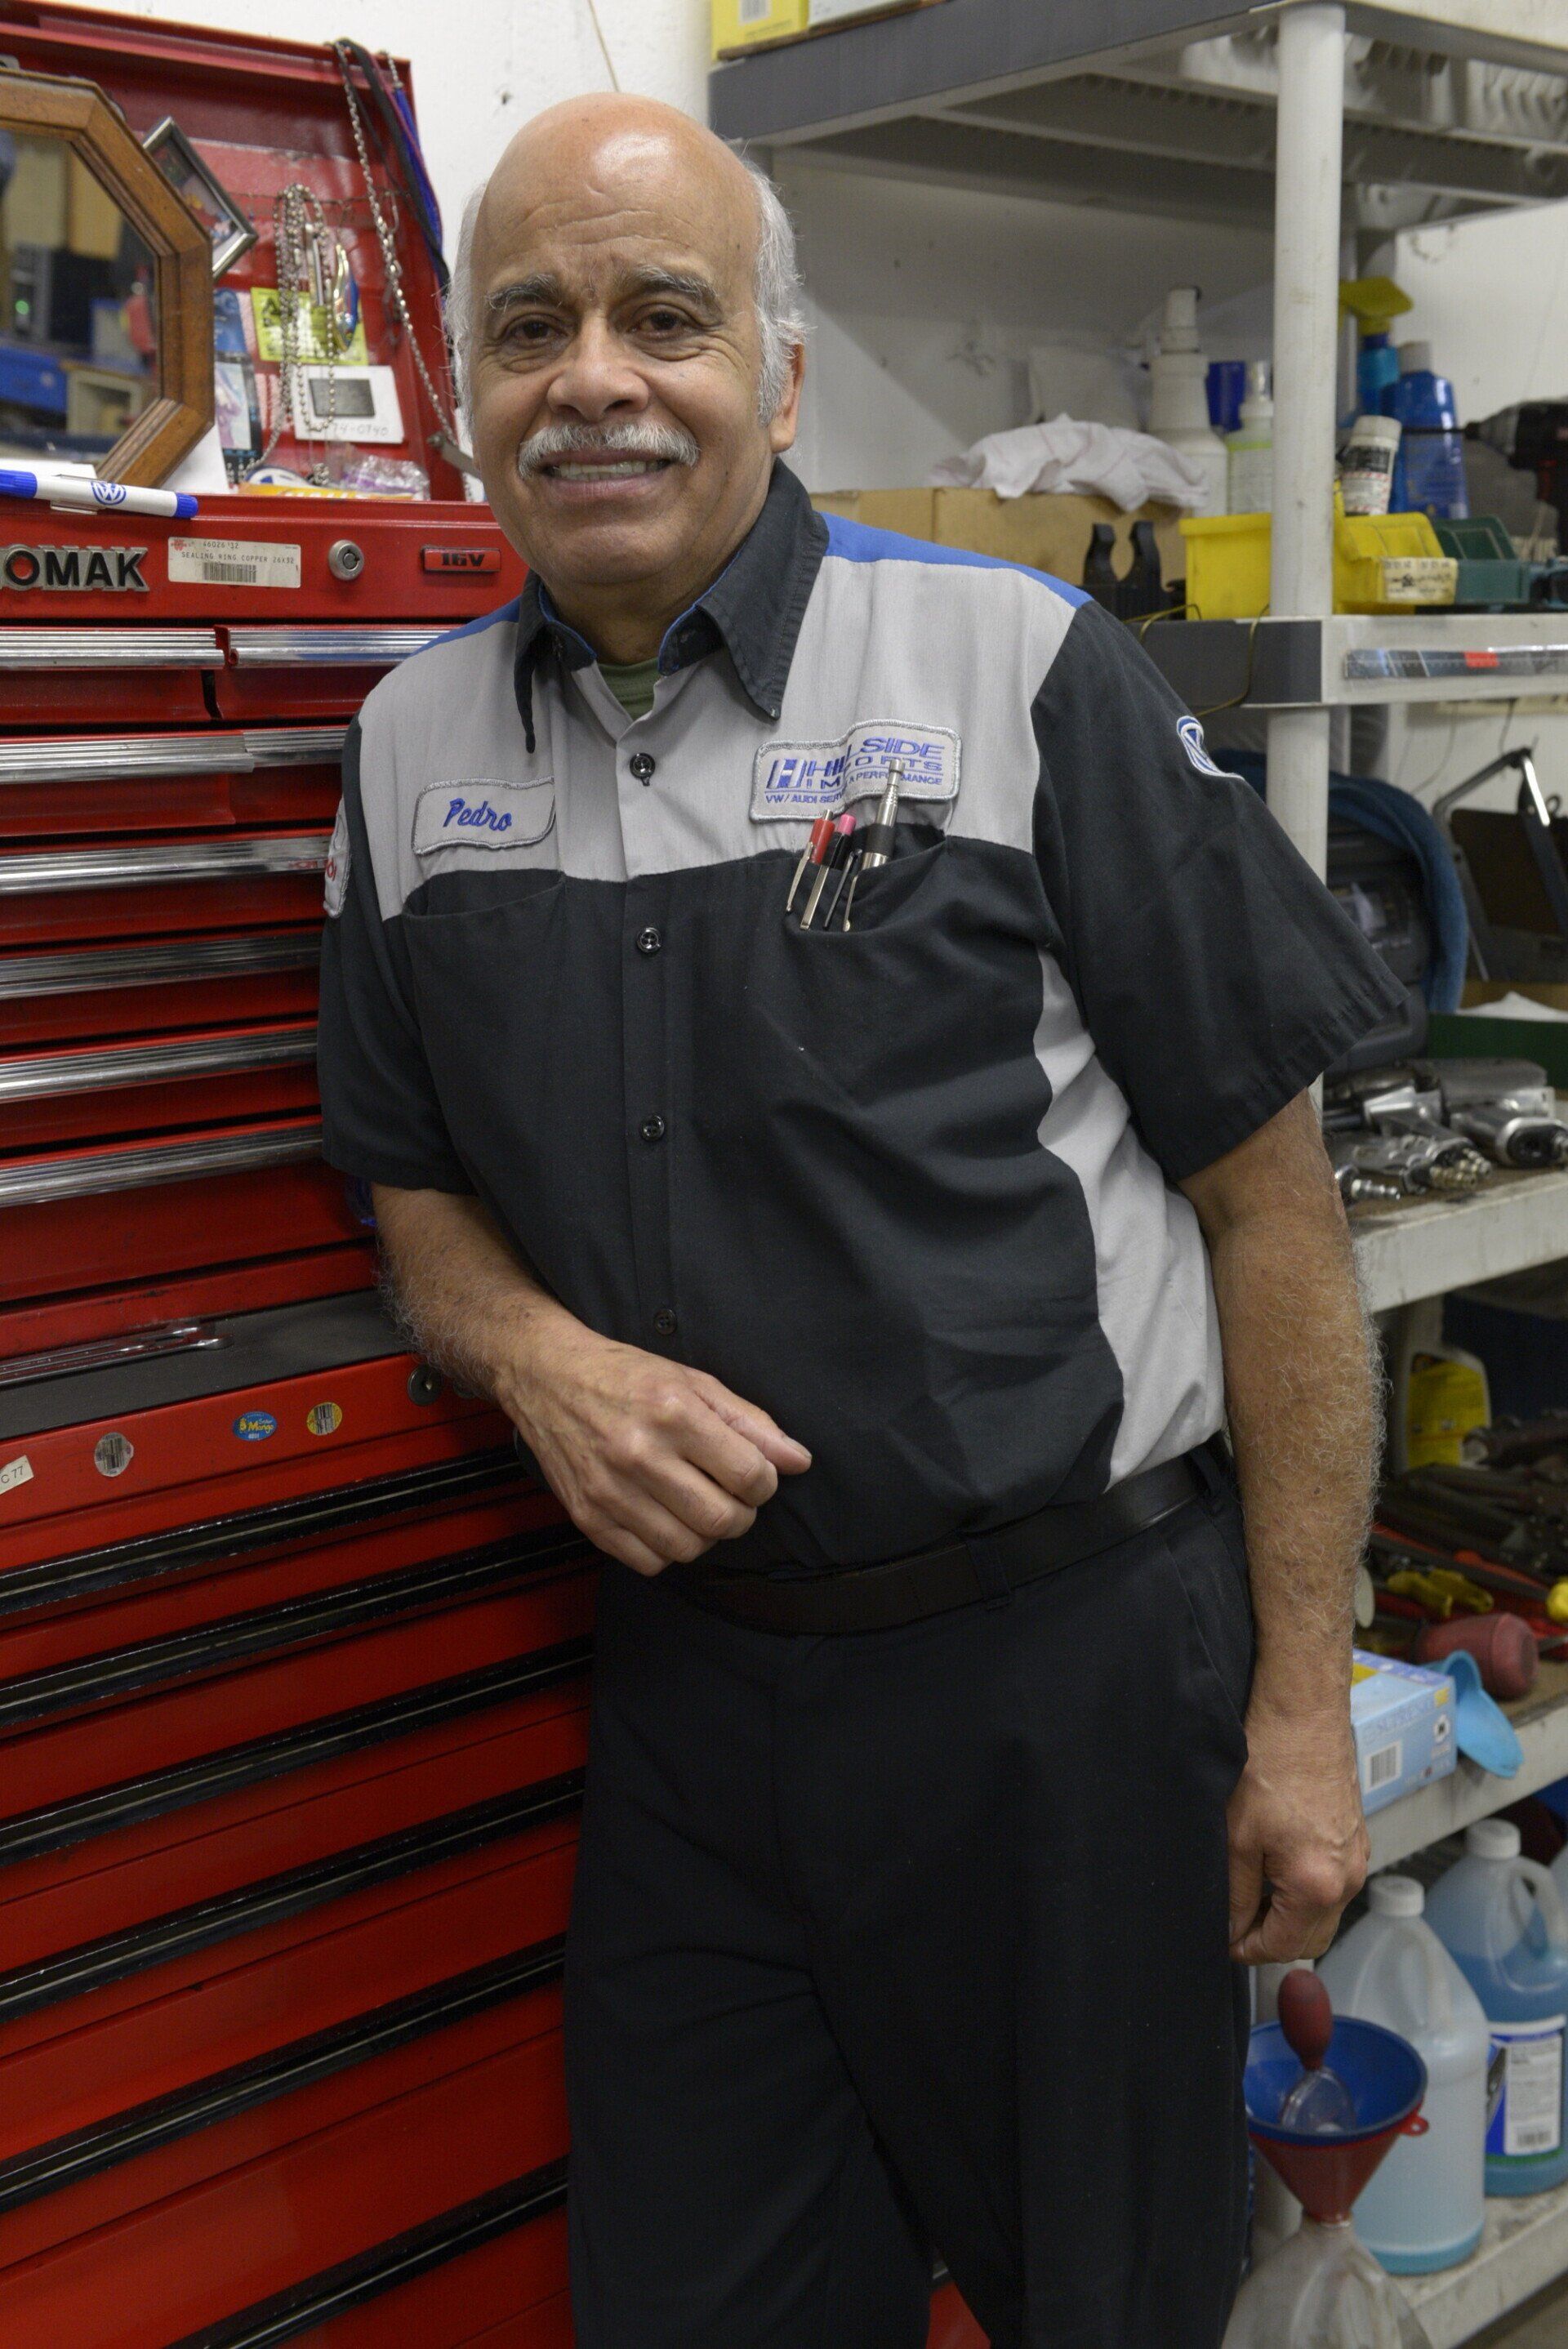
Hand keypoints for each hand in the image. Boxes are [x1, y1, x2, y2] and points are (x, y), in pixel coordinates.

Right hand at [500, 1309, 810, 1575]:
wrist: (547, 1378)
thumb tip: (798, 1461)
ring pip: (687, 1549)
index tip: (753, 1473)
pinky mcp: (587, 1518)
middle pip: (722, 1520)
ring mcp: (609, 1491)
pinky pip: (648, 1563)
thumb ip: (750, 1422)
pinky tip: (664, 1519)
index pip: (749, 1476)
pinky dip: (667, 1551)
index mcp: (673, 1413)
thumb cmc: (626, 1376)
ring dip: (705, 1535)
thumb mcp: (694, 1382)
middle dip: (741, 1514)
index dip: (765, 1482)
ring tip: (697, 1506)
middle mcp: (639, 1454)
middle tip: (731, 1495)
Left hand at [1227, 1687, 1368, 1964]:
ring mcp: (1358, 1859)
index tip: (1223, 1941)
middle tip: (1235, 1921)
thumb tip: (1231, 1931)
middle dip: (1272, 1940)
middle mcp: (1348, 1880)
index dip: (1247, 1950)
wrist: (1303, 1714)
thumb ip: (1236, 1895)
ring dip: (1289, 1915)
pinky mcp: (1357, 1839)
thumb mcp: (1237, 1838)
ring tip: (1250, 1890)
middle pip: (1310, 1940)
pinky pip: (1333, 1885)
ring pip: (1323, 1914)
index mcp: (1318, 1887)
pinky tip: (1275, 1865)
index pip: (1283, 1947)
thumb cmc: (1268, 1766)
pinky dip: (1305, 1890)